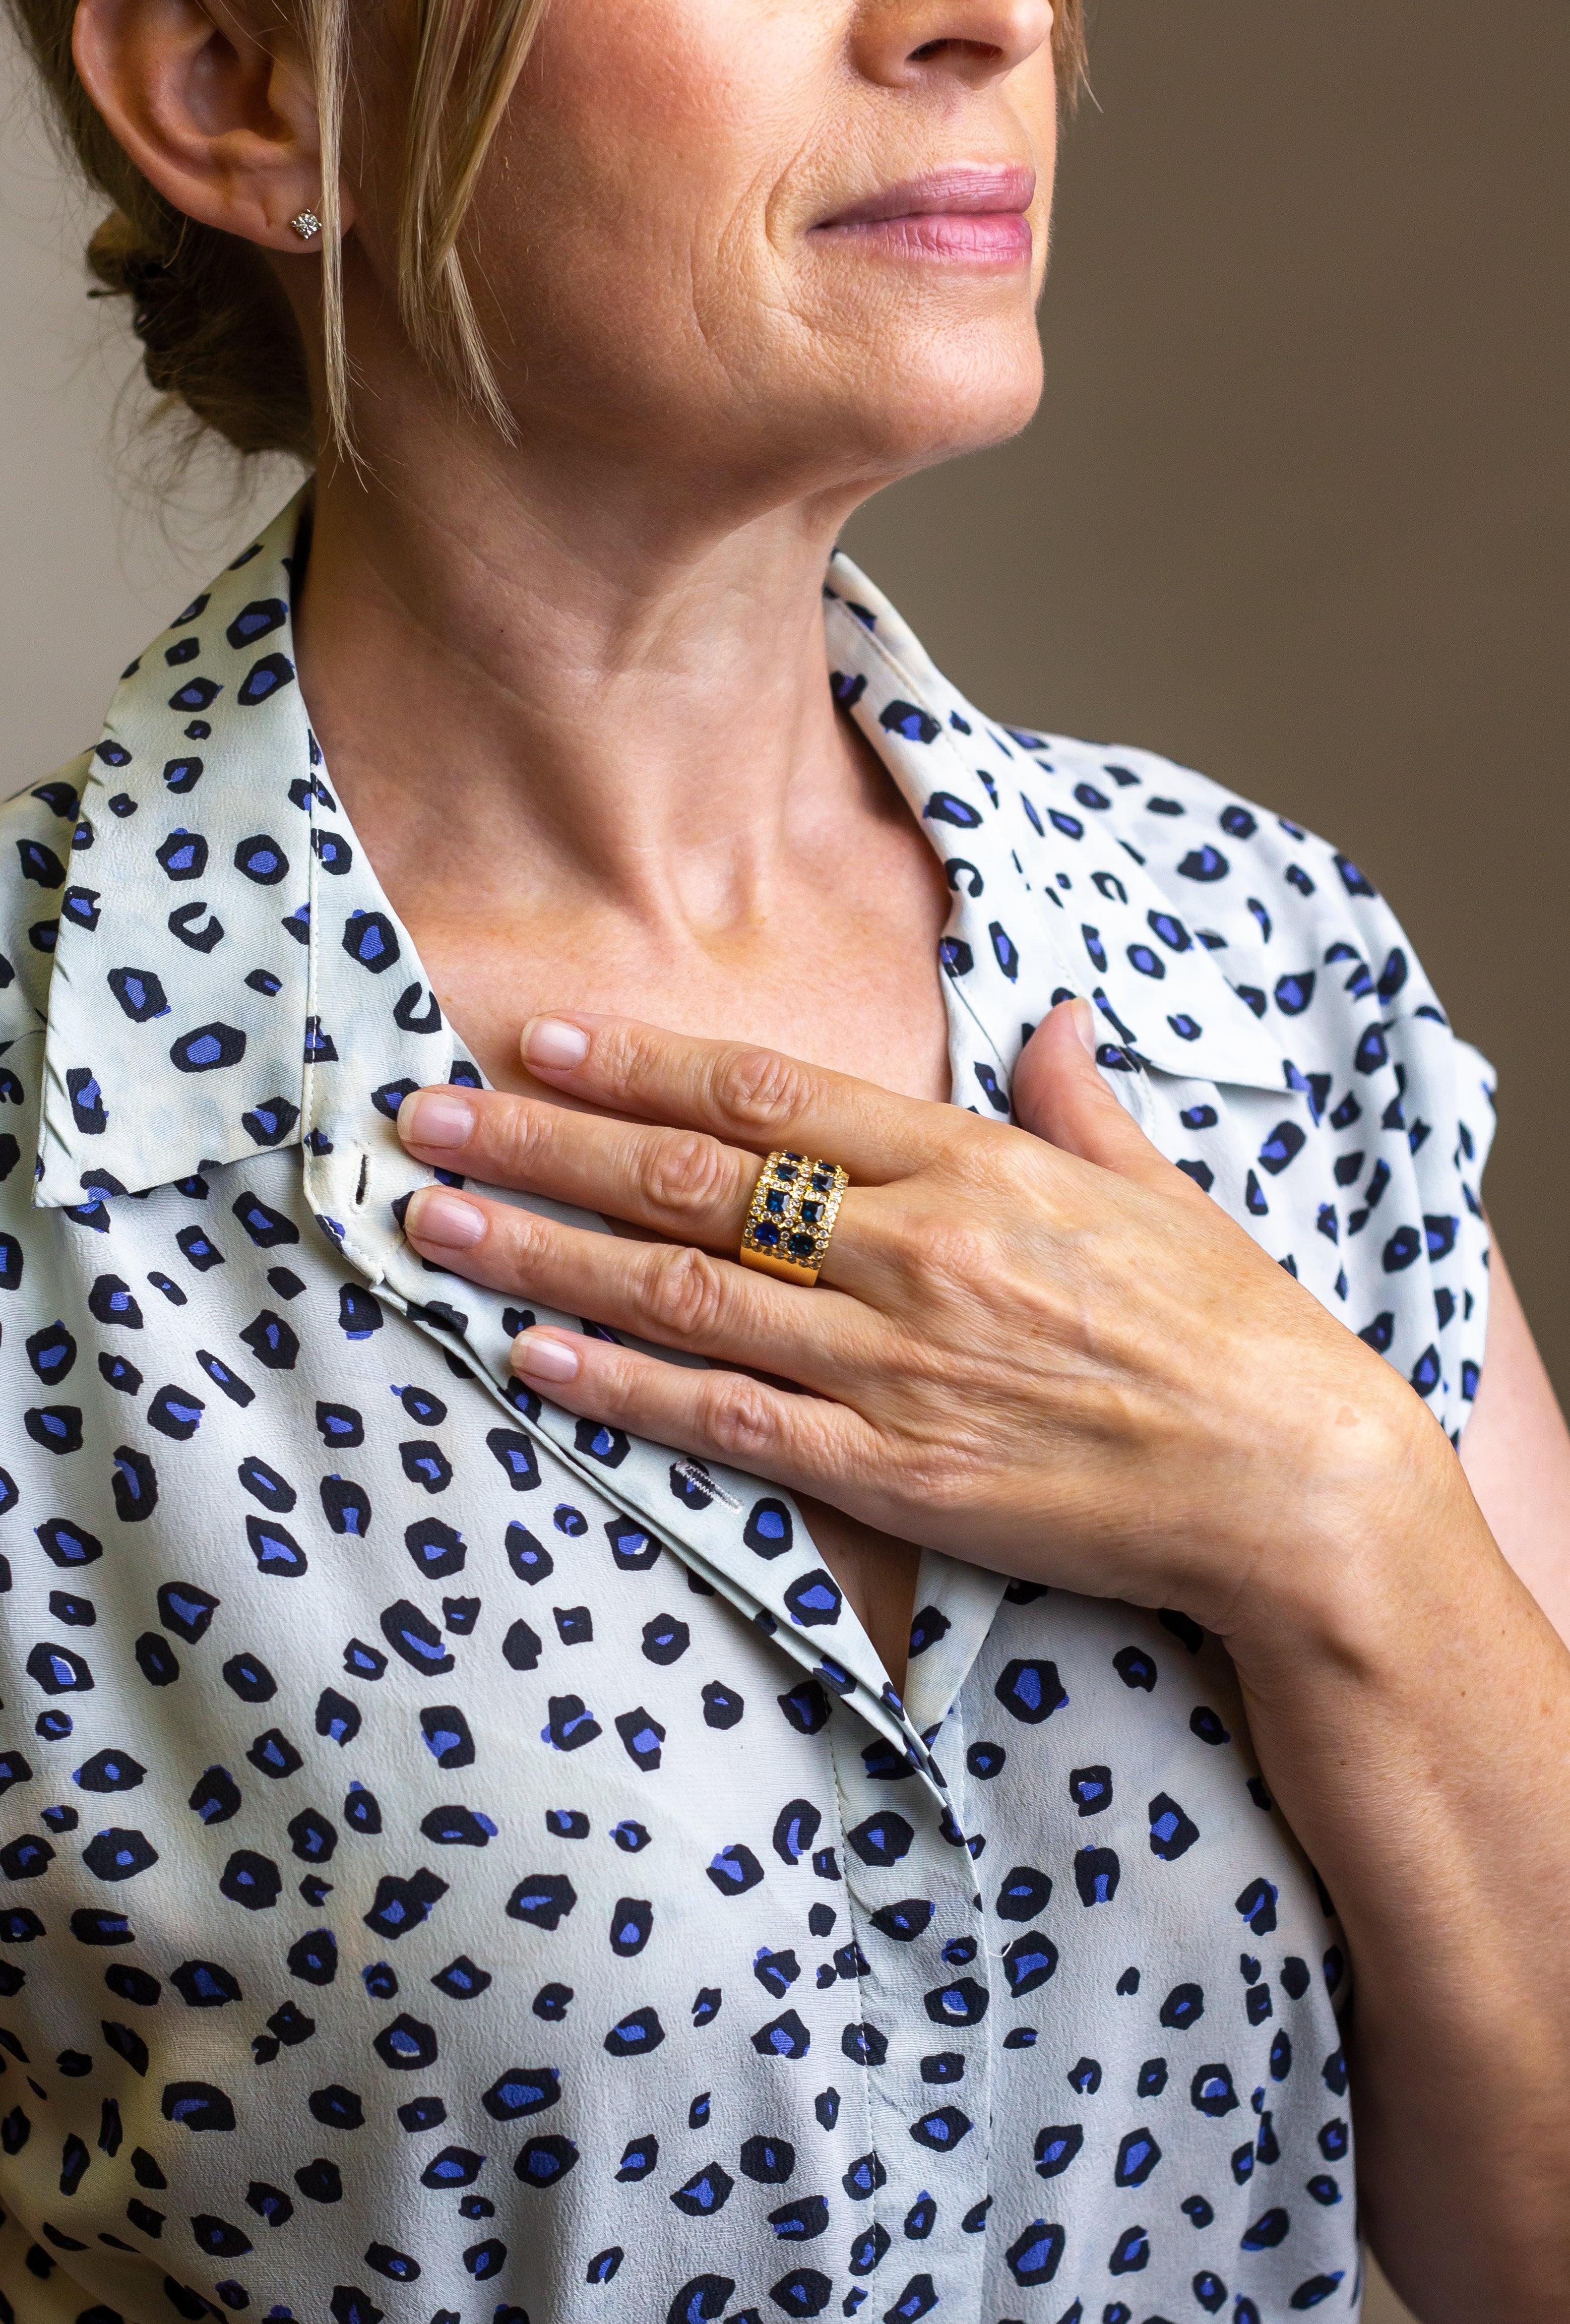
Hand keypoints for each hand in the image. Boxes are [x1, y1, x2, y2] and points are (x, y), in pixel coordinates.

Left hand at [396, 999, 1463, 1647]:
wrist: (1296, 1481)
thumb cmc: (1234, 1329)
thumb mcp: (1161, 1188)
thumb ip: (1079, 1102)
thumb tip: (1049, 1023)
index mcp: (970, 1166)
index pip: (765, 1093)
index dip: (636, 1061)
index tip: (537, 1034)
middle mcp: (912, 1253)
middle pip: (689, 1183)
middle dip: (543, 1141)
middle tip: (424, 1115)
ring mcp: (895, 1367)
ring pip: (681, 1296)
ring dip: (544, 1256)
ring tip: (436, 1224)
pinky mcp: (895, 1476)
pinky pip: (730, 1425)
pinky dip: (622, 1391)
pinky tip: (535, 1361)